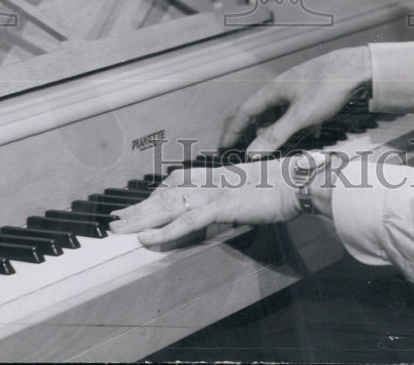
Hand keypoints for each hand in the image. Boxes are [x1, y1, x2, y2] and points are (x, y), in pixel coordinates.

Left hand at [109, 159, 301, 246]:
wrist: (299, 182)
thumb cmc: (284, 187)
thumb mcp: (254, 191)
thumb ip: (236, 197)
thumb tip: (224, 210)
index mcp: (219, 175)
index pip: (178, 183)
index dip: (155, 194)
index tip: (140, 204)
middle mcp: (211, 180)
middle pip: (166, 194)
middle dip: (139, 208)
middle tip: (115, 220)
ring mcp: (214, 192)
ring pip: (168, 207)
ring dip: (140, 219)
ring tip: (117, 229)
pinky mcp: (220, 206)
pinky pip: (185, 222)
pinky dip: (163, 232)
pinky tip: (145, 238)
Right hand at [218, 46, 371, 154]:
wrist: (357, 68)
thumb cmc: (327, 88)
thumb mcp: (300, 116)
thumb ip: (276, 135)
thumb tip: (251, 152)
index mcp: (273, 90)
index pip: (244, 112)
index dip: (232, 130)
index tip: (223, 147)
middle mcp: (282, 88)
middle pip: (260, 112)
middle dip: (251, 132)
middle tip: (244, 152)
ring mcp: (298, 90)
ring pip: (280, 113)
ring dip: (275, 131)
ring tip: (273, 149)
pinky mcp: (313, 94)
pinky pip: (298, 113)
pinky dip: (297, 126)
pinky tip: (308, 135)